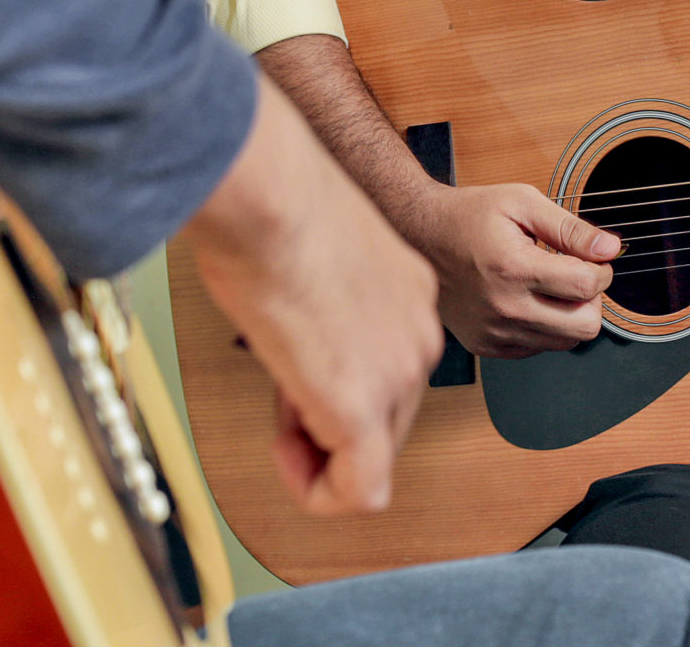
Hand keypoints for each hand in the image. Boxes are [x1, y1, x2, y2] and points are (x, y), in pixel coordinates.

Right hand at [179, 82, 441, 514]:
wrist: (270, 197)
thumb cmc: (276, 206)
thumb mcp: (319, 254)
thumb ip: (327, 302)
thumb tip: (298, 335)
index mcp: (408, 295)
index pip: (385, 370)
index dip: (332, 382)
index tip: (295, 366)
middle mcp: (419, 336)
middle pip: (384, 421)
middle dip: (326, 423)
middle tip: (282, 394)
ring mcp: (398, 374)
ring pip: (370, 458)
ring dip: (316, 448)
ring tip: (279, 402)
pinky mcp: (361, 408)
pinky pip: (359, 492)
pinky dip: (318, 491)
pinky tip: (286, 452)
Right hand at [395, 181, 618, 358]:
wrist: (418, 237)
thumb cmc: (469, 215)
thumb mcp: (521, 202)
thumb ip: (570, 228)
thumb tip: (611, 248)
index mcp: (513, 269)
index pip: (586, 286)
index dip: (601, 269)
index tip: (592, 257)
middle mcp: (504, 308)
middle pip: (585, 326)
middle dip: (592, 298)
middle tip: (576, 274)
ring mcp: (494, 333)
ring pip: (565, 342)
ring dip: (570, 314)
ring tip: (550, 284)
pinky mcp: (486, 346)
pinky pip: (538, 348)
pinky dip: (545, 326)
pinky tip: (529, 299)